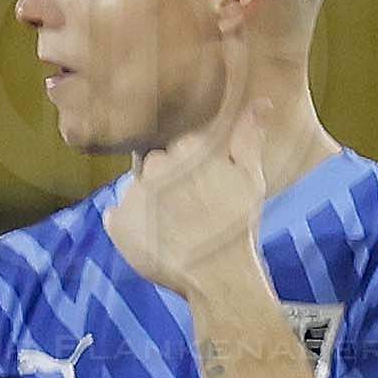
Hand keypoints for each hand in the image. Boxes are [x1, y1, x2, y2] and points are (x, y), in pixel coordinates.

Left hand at [106, 102, 278, 307]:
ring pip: (136, 189)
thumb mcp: (249, 178)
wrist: (217, 276)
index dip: (191, 171)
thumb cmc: (237, 226)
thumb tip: (260, 102)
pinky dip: (130, 225)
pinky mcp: (116, 223)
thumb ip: (247, 138)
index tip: (203, 190)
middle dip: (168, 182)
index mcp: (188, 150)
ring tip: (173, 226)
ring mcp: (133, 194)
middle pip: (154, 165)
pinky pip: (117, 215)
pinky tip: (154, 238)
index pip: (179, 149)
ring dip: (149, 202)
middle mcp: (156, 166)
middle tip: (189, 210)